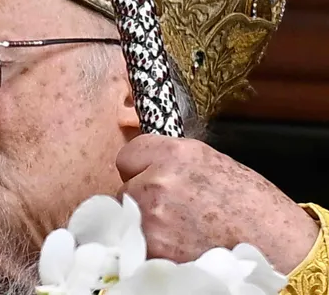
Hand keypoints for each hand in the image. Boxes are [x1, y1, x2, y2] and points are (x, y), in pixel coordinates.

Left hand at [116, 134, 318, 274]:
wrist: (278, 247)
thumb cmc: (253, 206)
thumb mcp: (212, 163)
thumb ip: (172, 161)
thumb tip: (148, 165)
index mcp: (174, 154)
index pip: (128, 155)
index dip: (140, 168)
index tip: (149, 177)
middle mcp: (158, 182)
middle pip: (125, 188)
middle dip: (141, 198)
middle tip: (172, 209)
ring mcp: (153, 218)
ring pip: (129, 218)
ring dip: (144, 223)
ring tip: (178, 229)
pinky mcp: (154, 248)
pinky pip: (137, 243)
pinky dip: (151, 246)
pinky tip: (176, 245)